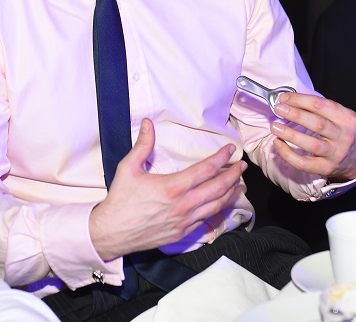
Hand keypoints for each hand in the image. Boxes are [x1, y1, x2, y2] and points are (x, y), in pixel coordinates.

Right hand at [89, 119, 245, 261]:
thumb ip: (143, 144)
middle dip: (233, 175)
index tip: (231, 149)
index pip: (206, 170)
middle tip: (242, 166)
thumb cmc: (120, 199)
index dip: (221, 158)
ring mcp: (185, 221)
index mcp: (173, 187)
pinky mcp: (183, 233)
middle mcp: (184, 205)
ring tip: (240, 184)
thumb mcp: (128, 168)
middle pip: (218, 188)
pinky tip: (221, 204)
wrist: (113, 232)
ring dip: (231, 193)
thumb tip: (148, 123)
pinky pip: (207, 220)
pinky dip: (218, 210)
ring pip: (217, 206)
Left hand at [270, 93, 355, 182]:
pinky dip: (288, 154)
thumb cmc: (342, 132)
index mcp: (346, 118)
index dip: (299, 100)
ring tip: (275, 127)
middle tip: (279, 109)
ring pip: (311, 144)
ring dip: (290, 134)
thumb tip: (288, 101)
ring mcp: (335, 154)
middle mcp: (343, 136)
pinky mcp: (326, 168)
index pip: (320, 105)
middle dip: (295, 115)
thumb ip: (319, 108)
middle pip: (317, 124)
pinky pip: (304, 163)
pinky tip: (278, 144)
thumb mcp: (339, 116)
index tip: (284, 98)